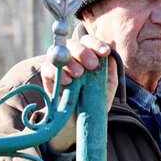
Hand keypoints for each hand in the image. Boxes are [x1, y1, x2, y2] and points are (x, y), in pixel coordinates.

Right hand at [40, 25, 118, 151]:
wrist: (82, 120)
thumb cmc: (95, 98)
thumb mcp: (108, 84)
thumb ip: (110, 66)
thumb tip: (112, 44)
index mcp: (87, 55)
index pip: (88, 41)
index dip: (96, 43)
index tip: (105, 52)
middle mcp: (72, 57)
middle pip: (72, 44)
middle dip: (83, 51)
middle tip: (92, 64)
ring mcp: (59, 66)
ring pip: (58, 53)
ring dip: (70, 62)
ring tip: (79, 74)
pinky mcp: (48, 78)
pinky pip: (48, 68)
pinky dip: (58, 73)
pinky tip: (68, 81)